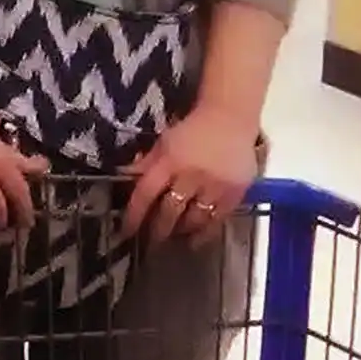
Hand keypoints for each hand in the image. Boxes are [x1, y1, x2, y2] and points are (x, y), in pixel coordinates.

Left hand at [120, 105, 258, 244]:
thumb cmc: (193, 129)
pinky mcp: (236, 192)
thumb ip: (146, 162)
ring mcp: (215, 185)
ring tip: (174, 237)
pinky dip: (205, 232)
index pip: (146, 193)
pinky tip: (196, 240)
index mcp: (170, 161)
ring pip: (194, 219)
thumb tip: (124, 177)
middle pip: (170, 211)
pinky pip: (218, 219)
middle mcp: (192, 175)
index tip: (126, 232)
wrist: (230, 118)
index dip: (134, 215)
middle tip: (151, 241)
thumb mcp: (165, 142)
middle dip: (158, 230)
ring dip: (181, 231)